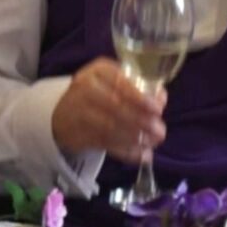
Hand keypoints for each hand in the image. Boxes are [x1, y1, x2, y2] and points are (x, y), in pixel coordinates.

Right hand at [50, 58, 167, 162]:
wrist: (64, 113)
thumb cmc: (100, 94)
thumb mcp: (116, 83)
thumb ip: (141, 89)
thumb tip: (161, 99)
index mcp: (99, 71)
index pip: (120, 83)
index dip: (139, 97)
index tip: (157, 110)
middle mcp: (86, 88)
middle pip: (116, 106)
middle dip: (141, 121)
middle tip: (160, 132)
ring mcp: (79, 111)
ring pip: (110, 127)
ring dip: (135, 138)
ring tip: (152, 143)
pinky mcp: (78, 134)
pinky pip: (106, 143)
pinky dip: (127, 151)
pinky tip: (142, 156)